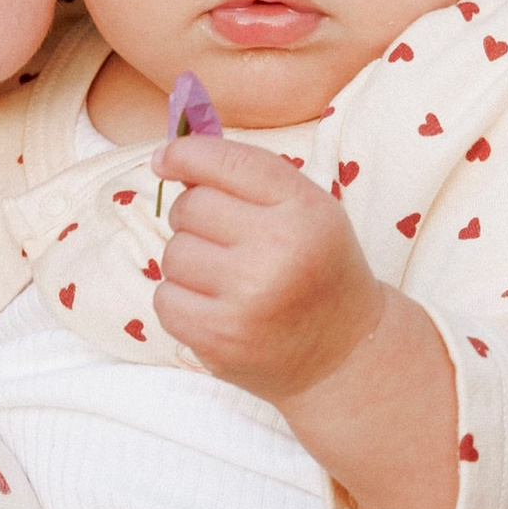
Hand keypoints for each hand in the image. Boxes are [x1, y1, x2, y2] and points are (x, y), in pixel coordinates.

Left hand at [159, 135, 459, 508]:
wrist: (343, 354)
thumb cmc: (316, 269)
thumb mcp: (306, 209)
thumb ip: (248, 175)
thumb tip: (168, 156)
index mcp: (304, 209)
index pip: (225, 161)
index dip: (185, 154)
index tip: (166, 159)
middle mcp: (278, 250)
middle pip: (190, 207)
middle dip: (196, 219)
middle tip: (229, 242)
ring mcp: (247, 297)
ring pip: (173, 253)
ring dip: (188, 263)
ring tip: (228, 279)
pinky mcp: (219, 337)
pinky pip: (165, 298)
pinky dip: (180, 301)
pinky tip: (215, 307)